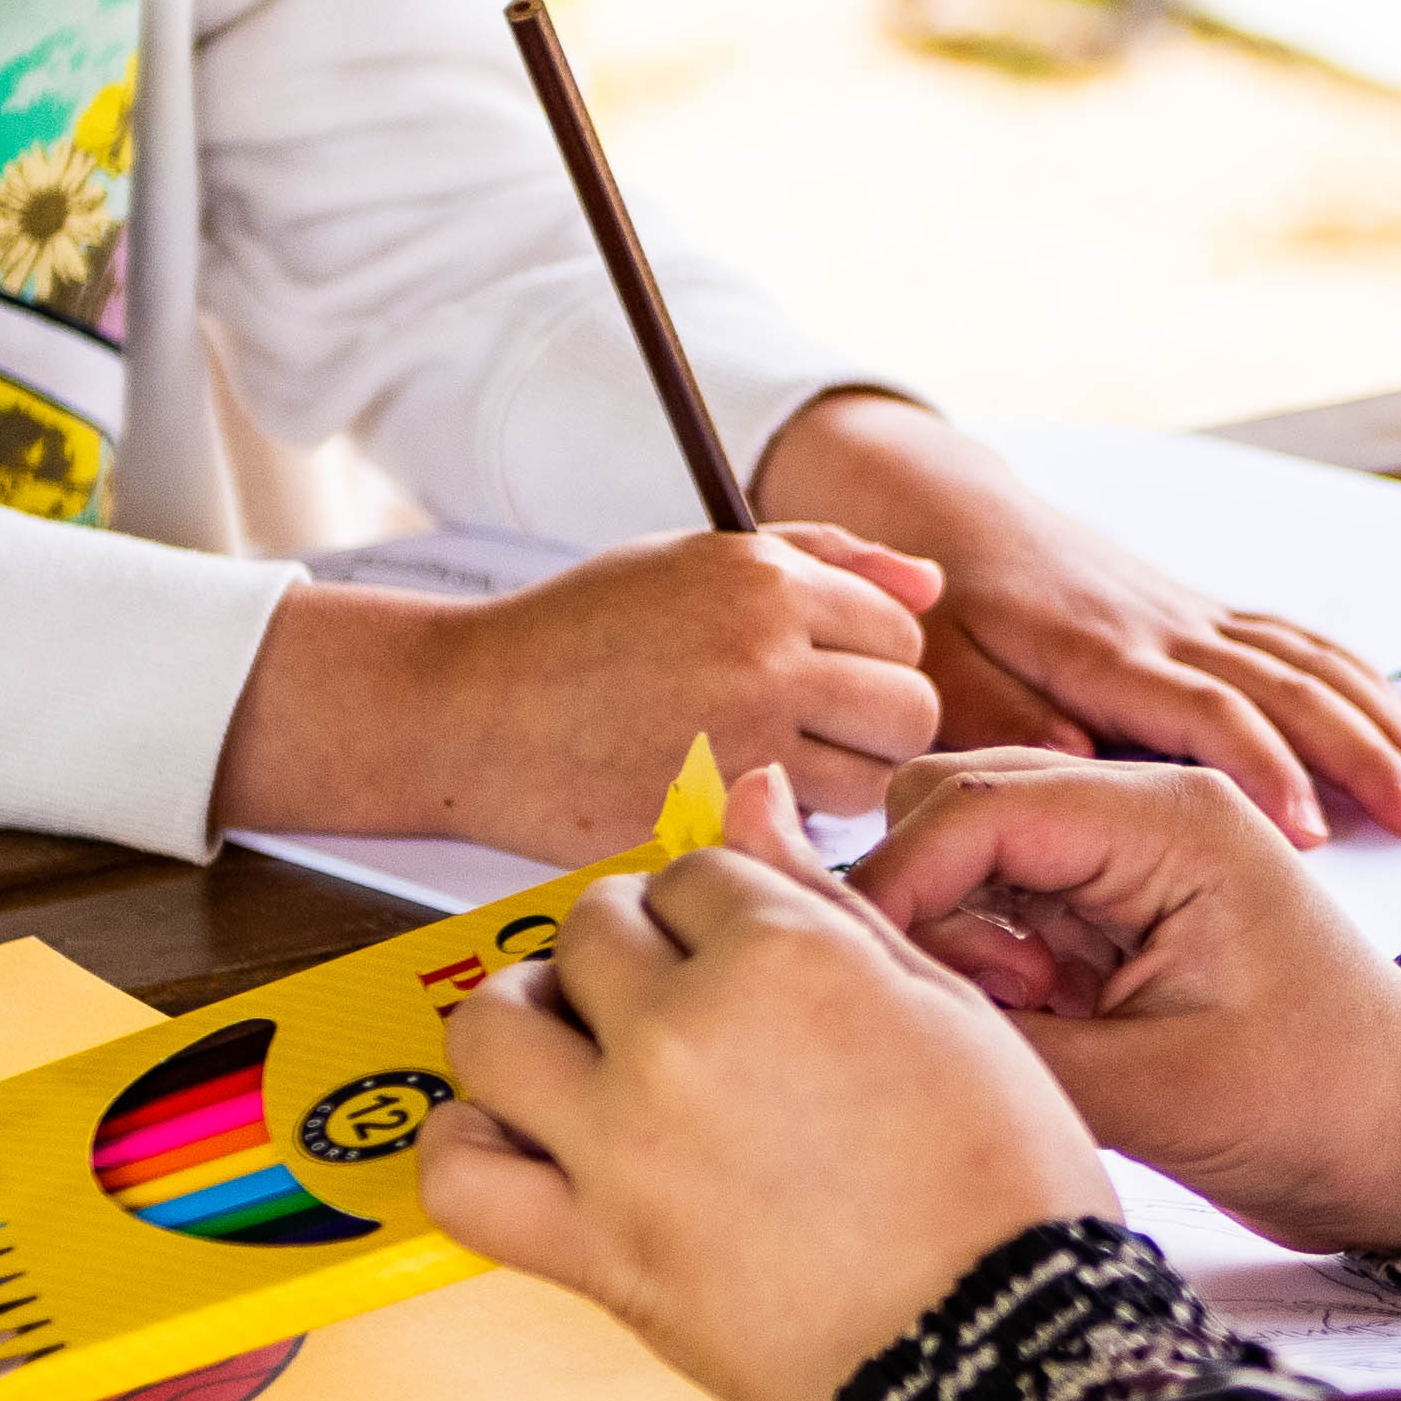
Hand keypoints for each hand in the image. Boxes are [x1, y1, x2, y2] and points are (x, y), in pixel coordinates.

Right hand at [209, 529, 941, 859]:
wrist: (470, 709)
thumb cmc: (583, 632)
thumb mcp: (696, 561)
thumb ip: (825, 561)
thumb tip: (931, 587)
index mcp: (765, 580)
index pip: (904, 637)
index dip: (871, 669)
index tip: (823, 687)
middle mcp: (763, 654)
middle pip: (911, 714)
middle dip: (874, 733)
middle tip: (811, 742)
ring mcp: (737, 742)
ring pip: (870, 787)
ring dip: (834, 791)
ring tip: (765, 773)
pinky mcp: (707, 817)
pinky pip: (800, 839)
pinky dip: (777, 834)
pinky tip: (723, 807)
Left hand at [424, 784, 1117, 1400]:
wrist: (1000, 1347)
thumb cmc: (1000, 1184)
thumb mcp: (943, 1005)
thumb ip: (824, 896)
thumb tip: (750, 792)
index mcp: (785, 956)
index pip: (691, 873)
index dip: (716, 910)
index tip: (737, 952)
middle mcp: (685, 1034)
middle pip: (590, 930)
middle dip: (627, 949)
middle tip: (671, 1000)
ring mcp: (625, 1142)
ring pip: (491, 1028)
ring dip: (522, 1019)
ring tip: (571, 1048)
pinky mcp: (596, 1248)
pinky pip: (463, 1178)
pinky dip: (464, 1147)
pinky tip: (514, 1138)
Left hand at [755, 393, 1400, 844]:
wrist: (946, 506)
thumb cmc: (938, 607)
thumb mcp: (939, 666)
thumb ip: (1002, 717)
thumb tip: (1078, 763)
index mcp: (1101, 651)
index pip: (1205, 710)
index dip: (1263, 768)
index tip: (1314, 833)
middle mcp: (1165, 628)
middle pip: (1286, 686)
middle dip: (1363, 753)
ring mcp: (1193, 615)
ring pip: (1308, 663)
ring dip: (1380, 724)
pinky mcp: (1203, 612)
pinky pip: (1299, 642)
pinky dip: (1360, 685)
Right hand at [852, 749, 1400, 1256]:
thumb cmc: (1315, 1107)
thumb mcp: (1155, 1092)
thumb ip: (1009, 1044)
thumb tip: (880, 1013)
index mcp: (1171, 816)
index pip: (975, 805)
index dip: (896, 884)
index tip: (865, 973)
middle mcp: (1143, 810)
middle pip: (956, 803)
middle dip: (926, 903)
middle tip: (986, 1008)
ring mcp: (1125, 857)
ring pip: (970, 856)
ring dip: (962, 937)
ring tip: (1034, 1021)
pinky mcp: (1111, 911)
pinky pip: (1002, 907)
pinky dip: (990, 963)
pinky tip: (1047, 1025)